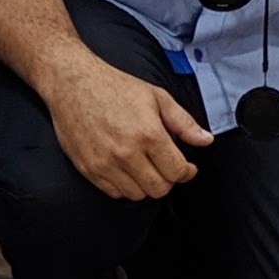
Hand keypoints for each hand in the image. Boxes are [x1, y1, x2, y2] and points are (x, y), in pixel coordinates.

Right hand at [44, 51, 213, 200]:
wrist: (73, 83)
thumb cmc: (113, 87)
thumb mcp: (157, 97)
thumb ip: (184, 122)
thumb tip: (205, 140)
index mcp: (148, 133)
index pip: (177, 171)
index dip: (187, 172)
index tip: (186, 168)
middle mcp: (127, 152)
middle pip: (159, 188)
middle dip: (168, 179)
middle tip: (166, 166)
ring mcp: (105, 163)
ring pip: (137, 194)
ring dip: (146, 184)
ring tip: (145, 166)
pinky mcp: (89, 169)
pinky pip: (114, 193)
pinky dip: (125, 186)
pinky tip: (127, 168)